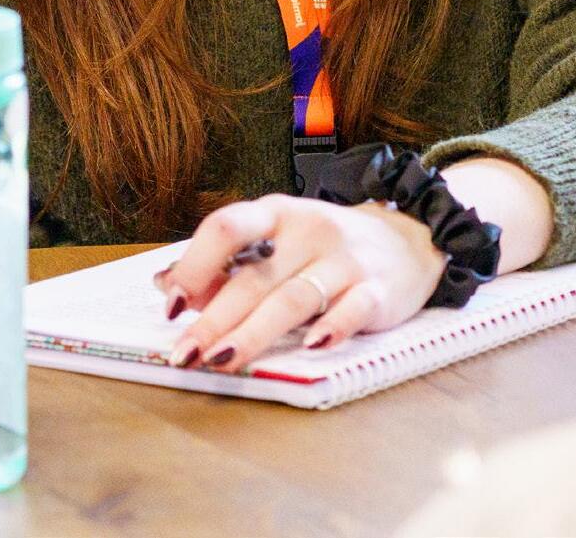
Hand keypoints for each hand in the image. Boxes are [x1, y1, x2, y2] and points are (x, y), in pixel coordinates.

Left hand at [152, 194, 446, 371]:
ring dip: (253, 333)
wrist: (409, 236)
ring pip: (293, 299)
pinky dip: (332, 329)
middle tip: (183, 354)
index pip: (229, 226)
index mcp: (278, 214)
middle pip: (254, 277)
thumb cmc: (327, 246)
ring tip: (220, 361)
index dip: (195, 264)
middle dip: (213, 319)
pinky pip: (352, 309)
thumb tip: (167, 285)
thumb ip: (228, 263)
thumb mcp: (280, 240)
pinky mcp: (378, 289)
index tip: (173, 304)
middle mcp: (310, 231)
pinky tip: (311, 348)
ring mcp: (346, 260)